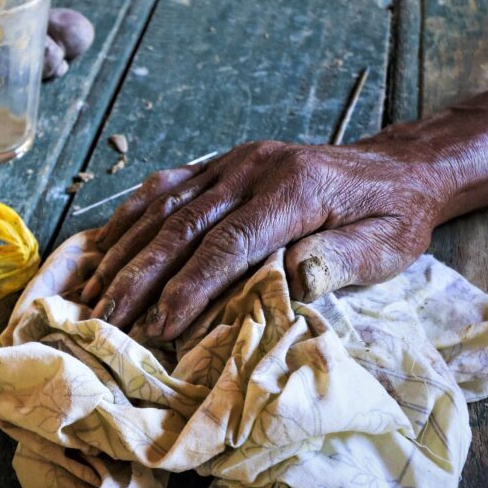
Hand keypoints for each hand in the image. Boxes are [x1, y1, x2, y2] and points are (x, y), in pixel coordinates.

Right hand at [80, 138, 450, 339]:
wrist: (394, 166)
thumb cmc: (392, 216)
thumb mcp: (388, 245)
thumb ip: (342, 259)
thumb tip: (294, 277)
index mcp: (295, 189)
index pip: (229, 242)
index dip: (190, 285)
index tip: (160, 325)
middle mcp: (253, 168)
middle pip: (182, 226)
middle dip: (139, 277)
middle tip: (108, 320)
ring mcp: (231, 162)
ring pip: (162, 206)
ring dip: (123, 252)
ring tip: (92, 294)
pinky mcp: (219, 163)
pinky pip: (164, 188)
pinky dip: (129, 219)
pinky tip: (103, 248)